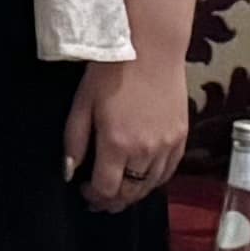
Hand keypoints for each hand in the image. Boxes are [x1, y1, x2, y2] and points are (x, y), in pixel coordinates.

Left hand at [65, 53, 188, 208]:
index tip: (85, 192)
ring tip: (120, 192)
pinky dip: (155, 180)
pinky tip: (143, 178)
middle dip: (113, 201)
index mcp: (117, 144)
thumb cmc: (111, 72)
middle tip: (101, 200)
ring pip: (151, 185)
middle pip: (130, 192)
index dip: (94, 197)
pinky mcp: (181, 137)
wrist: (150, 50)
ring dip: (134, 193)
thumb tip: (69, 171)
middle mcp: (145, 151)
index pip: (107, 189)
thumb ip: (75, 142)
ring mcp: (167, 145)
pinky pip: (169, 171)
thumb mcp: (82, 104)